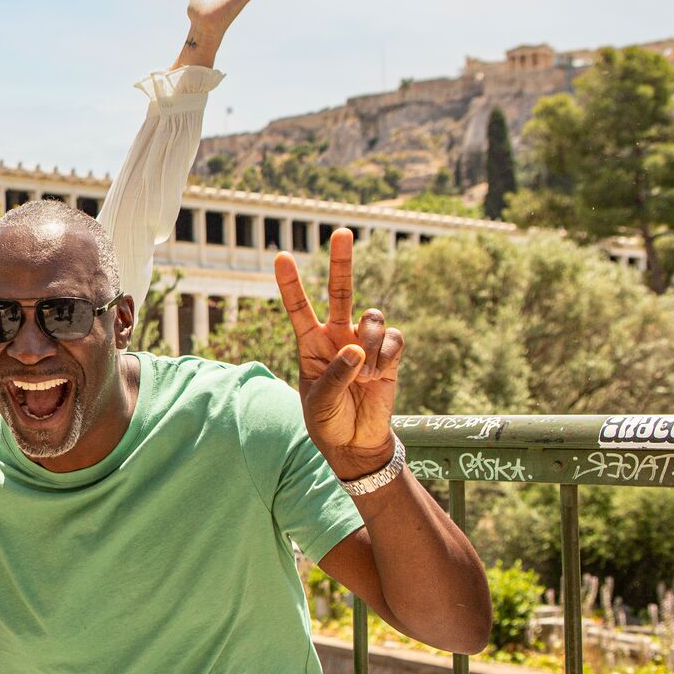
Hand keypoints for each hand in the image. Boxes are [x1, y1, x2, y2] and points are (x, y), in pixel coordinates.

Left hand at [275, 229, 404, 480]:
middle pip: (340, 291)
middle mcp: (337, 335)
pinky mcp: (389, 353)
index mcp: (310, 343)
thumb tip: (356, 350)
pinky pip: (394, 339)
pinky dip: (387, 359)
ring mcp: (364, 342)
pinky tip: (379, 377)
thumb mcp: (318, 403)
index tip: (280, 255)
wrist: (356, 441)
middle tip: (341, 231)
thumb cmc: (327, 421)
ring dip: (370, 343)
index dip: (290, 283)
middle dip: (341, 261)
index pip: (299, 307)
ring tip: (364, 373)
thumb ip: (334, 376)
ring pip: (372, 317)